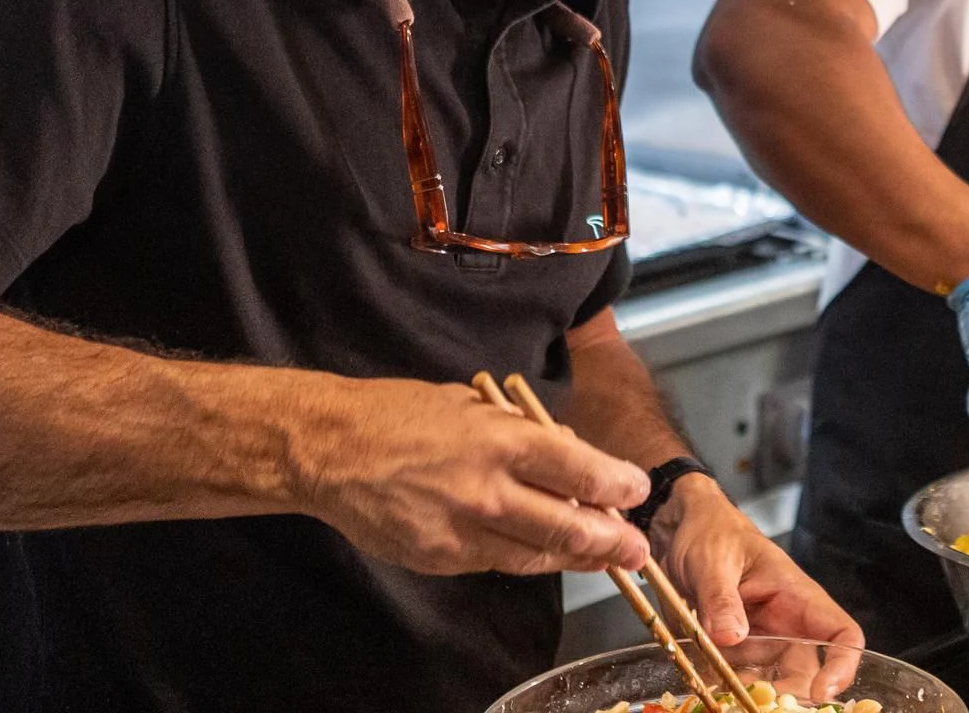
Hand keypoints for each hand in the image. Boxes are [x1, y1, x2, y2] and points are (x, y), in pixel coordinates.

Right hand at [294, 379, 652, 575]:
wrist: (332, 449)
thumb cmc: (400, 415)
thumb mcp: (473, 405)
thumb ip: (521, 433)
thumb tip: (567, 456)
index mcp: (500, 441)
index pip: (579, 471)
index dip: (617, 485)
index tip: (636, 489)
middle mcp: (486, 491)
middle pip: (567, 527)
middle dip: (611, 542)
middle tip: (635, 550)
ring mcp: (462, 531)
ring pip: (536, 555)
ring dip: (575, 558)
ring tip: (603, 558)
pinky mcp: (441, 558)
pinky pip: (497, 561)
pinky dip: (524, 556)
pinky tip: (543, 551)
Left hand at [653, 472, 862, 693]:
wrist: (680, 532)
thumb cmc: (711, 532)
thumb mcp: (713, 560)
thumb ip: (721, 597)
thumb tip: (732, 635)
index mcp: (796, 596)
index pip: (841, 634)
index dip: (843, 665)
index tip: (822, 693)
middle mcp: (785, 626)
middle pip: (806, 674)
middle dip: (789, 698)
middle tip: (757, 706)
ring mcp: (759, 643)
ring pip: (771, 685)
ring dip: (753, 699)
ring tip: (728, 701)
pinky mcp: (733, 654)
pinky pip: (738, 682)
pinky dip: (726, 693)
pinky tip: (710, 694)